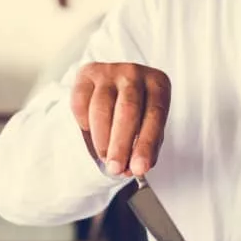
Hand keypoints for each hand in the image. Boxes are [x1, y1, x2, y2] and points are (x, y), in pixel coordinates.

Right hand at [70, 62, 170, 176]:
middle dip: (121, 144)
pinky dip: (85, 124)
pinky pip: (82, 103)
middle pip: (128, 110)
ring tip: (105, 159)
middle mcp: (135, 73)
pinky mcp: (86, 74)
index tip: (139, 168)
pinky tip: (92, 135)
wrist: (116, 84)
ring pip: (102, 108)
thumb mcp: (148, 125)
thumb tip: (133, 169)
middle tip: (116, 169)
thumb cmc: (138, 110)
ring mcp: (109, 71)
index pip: (155, 115)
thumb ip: (145, 146)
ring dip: (102, 140)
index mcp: (158, 84)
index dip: (147, 144)